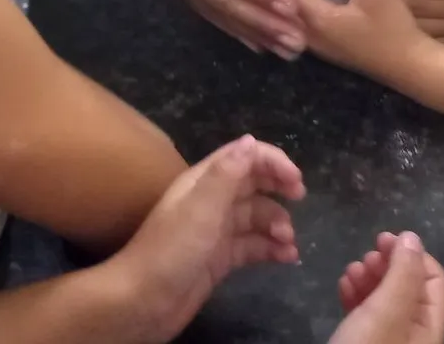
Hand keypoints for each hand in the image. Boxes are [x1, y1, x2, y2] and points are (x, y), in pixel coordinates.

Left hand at [104, 136, 305, 343]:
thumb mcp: (201, 208)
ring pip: (255, 217)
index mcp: (203, 182)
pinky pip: (252, 246)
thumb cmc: (172, 250)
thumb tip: (251, 140)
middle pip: (251, 184)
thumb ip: (227, 173)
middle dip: (278, 187)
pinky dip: (271, 248)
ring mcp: (215, 232)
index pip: (242, 157)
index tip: (296, 179)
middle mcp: (210, 202)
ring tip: (288, 242)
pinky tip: (287, 258)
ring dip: (277, 224)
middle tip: (300, 198)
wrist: (143, 302)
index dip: (271, 160)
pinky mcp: (220, 260)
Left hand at [289, 0, 436, 83]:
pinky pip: (301, 25)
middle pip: (282, 8)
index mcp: (318, 20)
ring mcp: (321, 46)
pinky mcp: (332, 49)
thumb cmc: (393, 30)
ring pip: (291, 19)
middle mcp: (312, 36)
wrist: (411, 67)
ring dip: (280, 0)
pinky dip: (293, 11)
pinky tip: (297, 2)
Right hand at [332, 232, 443, 343]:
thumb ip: (402, 274)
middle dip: (388, 264)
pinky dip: (356, 294)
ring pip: (385, 298)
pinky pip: (366, 313)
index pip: (435, 280)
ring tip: (351, 270)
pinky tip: (344, 286)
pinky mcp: (365, 342)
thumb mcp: (387, 311)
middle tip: (367, 255)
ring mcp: (389, 338)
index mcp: (429, 326)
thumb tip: (411, 237)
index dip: (414, 254)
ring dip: (369, 276)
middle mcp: (413, 333)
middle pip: (408, 287)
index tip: (385, 239)